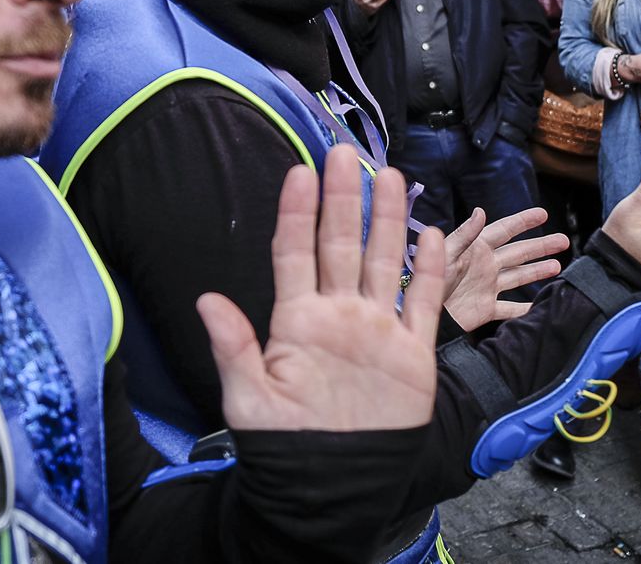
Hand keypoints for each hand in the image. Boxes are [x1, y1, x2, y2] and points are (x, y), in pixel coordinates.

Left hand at [199, 144, 448, 431]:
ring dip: (386, 220)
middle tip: (343, 153)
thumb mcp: (250, 398)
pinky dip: (430, 271)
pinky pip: (423, 303)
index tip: (298, 171)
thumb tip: (206, 299)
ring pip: (382, 261)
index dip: (296, 212)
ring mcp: (376, 330)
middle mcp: (337, 315)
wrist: (334, 488)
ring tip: (387, 175)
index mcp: (296, 320)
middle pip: (339, 244)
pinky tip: (434, 235)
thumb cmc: (284, 445)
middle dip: (342, 199)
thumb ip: (233, 347)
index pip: (294, 253)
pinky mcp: (410, 353)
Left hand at [439, 206, 567, 331]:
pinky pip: (510, 309)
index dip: (523, 221)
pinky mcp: (485, 309)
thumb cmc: (429, 280)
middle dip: (540, 246)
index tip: (543, 213)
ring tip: (558, 266)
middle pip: (518, 252)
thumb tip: (481, 212)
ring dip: (537, 271)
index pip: (504, 230)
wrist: (420, 313)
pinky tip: (540, 306)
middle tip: (564, 240)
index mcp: (476, 248)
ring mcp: (486, 287)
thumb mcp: (446, 254)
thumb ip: (464, 235)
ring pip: (518, 277)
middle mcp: (484, 265)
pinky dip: (525, 309)